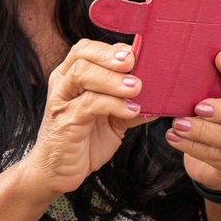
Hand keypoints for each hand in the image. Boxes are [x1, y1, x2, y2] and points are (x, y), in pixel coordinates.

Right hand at [25, 40, 146, 197]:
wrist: (58, 171)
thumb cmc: (85, 140)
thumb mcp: (113, 119)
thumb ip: (129, 103)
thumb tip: (162, 97)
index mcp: (71, 76)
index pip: (87, 49)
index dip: (112, 49)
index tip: (136, 54)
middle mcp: (63, 83)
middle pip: (82, 55)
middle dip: (110, 57)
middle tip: (133, 63)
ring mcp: (61, 101)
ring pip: (82, 75)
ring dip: (112, 79)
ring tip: (135, 88)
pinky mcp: (65, 122)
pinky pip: (88, 105)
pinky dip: (112, 104)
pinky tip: (130, 111)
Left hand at [166, 50, 220, 191]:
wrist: (220, 152)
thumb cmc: (217, 110)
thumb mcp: (217, 90)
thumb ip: (213, 74)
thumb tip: (201, 51)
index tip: (220, 57)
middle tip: (197, 107)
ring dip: (202, 132)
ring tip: (177, 124)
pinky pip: (216, 159)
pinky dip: (192, 148)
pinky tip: (174, 138)